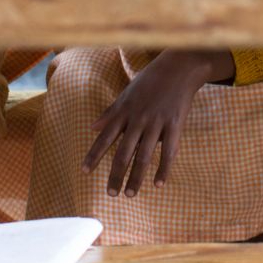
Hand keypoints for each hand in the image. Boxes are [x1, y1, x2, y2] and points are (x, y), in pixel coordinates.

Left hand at [82, 50, 233, 197]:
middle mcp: (137, 119)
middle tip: (110, 194)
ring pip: (144, 156)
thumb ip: (110, 113)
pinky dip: (164, 169)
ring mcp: (156, 122)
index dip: (94, 155)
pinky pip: (169, 151)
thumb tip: (91, 127)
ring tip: (130, 195)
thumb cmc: (150, 81)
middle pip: (123, 152)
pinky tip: (159, 184)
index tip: (84, 171)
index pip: (105, 137)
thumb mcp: (126, 94)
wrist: (178, 68)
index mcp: (124, 111)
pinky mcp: (174, 125)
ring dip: (136, 177)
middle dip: (116, 174)